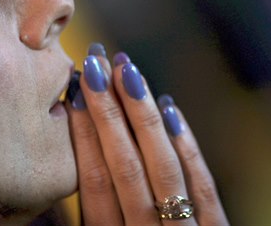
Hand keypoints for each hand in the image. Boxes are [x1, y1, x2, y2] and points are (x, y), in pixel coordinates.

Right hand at [66, 44, 227, 224]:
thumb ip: (87, 220)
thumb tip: (68, 172)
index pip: (93, 182)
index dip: (83, 134)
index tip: (75, 90)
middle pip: (124, 166)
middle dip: (108, 110)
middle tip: (95, 61)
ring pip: (162, 168)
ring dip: (143, 115)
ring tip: (127, 69)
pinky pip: (202, 186)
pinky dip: (186, 145)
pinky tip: (169, 107)